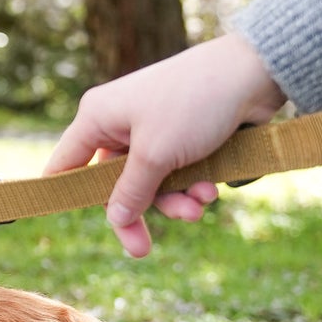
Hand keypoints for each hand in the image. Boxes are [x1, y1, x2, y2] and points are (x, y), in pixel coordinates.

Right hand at [45, 35, 286, 256]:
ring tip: (199, 207)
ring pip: (149, 182)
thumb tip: (114, 220)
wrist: (256, 71)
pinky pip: (174, 172)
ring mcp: (150, 129)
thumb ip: (130, 193)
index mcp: (97, 118)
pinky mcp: (180, 134)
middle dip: (138, 212)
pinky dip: (190, 185)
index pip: (65, 165)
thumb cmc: (194, 103)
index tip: (66, 222)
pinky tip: (210, 189)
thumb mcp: (155, 155)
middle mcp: (118, 124)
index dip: (64, 194)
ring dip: (174, 201)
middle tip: (142, 250)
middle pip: (113, 184)